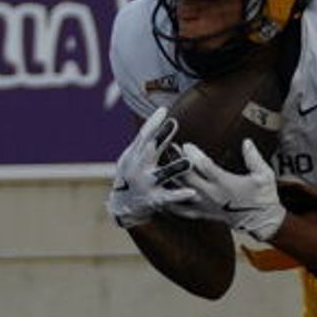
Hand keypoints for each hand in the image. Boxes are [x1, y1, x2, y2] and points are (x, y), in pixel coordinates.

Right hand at [105, 106, 186, 226]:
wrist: (122, 206)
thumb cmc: (132, 174)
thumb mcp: (133, 156)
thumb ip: (148, 137)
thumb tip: (162, 111)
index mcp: (134, 155)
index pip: (143, 136)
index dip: (153, 123)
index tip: (164, 110)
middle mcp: (138, 168)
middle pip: (150, 150)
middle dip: (161, 137)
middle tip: (174, 123)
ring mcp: (145, 184)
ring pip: (162, 175)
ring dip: (175, 168)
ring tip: (189, 162)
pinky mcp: (154, 200)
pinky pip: (169, 197)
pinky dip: (180, 195)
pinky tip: (194, 192)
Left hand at [171, 139, 284, 242]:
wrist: (262, 221)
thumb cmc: (264, 196)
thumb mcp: (264, 175)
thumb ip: (254, 158)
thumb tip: (246, 141)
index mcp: (225, 183)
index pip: (205, 167)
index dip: (194, 155)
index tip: (185, 144)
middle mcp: (212, 194)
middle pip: (188, 177)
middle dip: (177, 162)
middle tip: (169, 148)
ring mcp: (206, 205)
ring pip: (182, 192)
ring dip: (172, 178)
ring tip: (163, 166)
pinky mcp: (204, 213)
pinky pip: (183, 210)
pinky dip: (171, 203)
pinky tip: (162, 195)